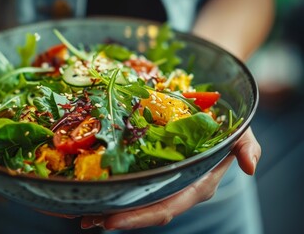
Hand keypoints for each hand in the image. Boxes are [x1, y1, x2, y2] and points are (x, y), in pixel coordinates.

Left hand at [81, 128, 260, 229]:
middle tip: (87, 220)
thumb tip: (251, 167)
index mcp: (196, 185)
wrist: (212, 113)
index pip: (167, 207)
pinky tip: (92, 188)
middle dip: (117, 217)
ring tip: (82, 212)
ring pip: (135, 199)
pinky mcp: (152, 169)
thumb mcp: (240, 131)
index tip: (111, 221)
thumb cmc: (224, 124)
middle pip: (144, 209)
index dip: (140, 216)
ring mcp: (163, 181)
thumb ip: (246, 146)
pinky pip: (132, 182)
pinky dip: (112, 188)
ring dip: (109, 206)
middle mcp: (176, 188)